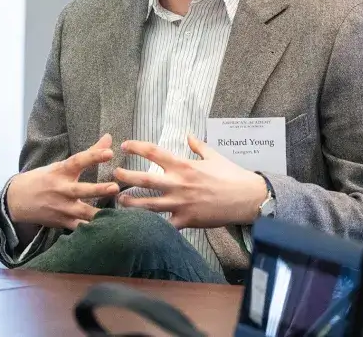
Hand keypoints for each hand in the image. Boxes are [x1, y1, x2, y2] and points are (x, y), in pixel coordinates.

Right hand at [6, 134, 120, 230]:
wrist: (17, 199)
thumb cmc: (42, 179)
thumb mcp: (60, 165)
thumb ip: (88, 154)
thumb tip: (109, 138)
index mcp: (60, 172)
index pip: (77, 161)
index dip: (93, 156)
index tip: (109, 152)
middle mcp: (60, 189)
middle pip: (81, 190)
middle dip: (98, 189)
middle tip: (115, 187)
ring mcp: (61, 207)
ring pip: (82, 212)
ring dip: (98, 214)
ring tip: (116, 216)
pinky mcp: (61, 221)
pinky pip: (79, 228)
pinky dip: (91, 230)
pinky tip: (106, 230)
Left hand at [113, 135, 267, 228]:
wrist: (249, 198)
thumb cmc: (232, 175)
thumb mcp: (214, 156)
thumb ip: (198, 146)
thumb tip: (189, 135)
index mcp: (184, 165)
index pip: (154, 152)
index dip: (136, 147)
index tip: (124, 145)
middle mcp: (179, 183)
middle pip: (144, 178)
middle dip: (126, 176)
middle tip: (114, 173)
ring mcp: (181, 203)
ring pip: (149, 204)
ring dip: (131, 202)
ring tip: (119, 200)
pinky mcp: (187, 220)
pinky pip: (165, 225)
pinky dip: (152, 226)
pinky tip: (140, 225)